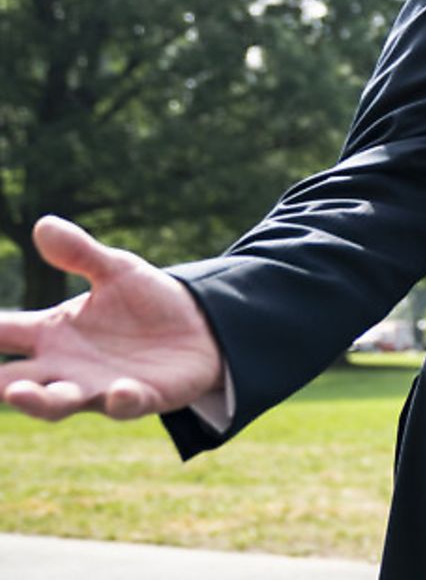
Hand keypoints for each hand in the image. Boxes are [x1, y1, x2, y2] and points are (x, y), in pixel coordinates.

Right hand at [0, 216, 223, 420]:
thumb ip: (80, 253)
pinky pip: (125, 405)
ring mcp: (98, 386)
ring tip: (19, 394)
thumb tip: (43, 224)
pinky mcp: (139, 397)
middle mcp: (65, 366)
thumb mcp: (116, 270)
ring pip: (59, 402)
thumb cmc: (148, 301)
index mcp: (51, 333)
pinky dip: (120, 400)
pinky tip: (120, 392)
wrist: (202, 327)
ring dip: (40, 401)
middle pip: (16, 381)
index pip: (1, 334)